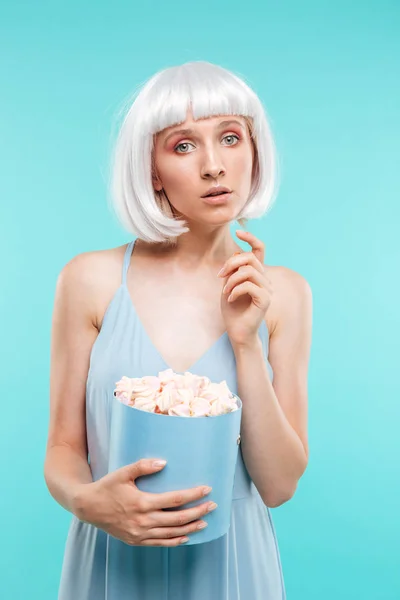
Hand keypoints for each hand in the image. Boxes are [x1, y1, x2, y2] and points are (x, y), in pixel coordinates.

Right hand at [73, 459, 216, 546]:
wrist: (88, 507)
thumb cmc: (107, 487)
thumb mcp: (123, 472)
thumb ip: (143, 466)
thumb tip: (164, 463)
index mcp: (142, 502)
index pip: (175, 499)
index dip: (193, 495)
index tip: (207, 489)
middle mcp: (143, 520)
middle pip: (178, 518)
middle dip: (198, 512)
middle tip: (213, 506)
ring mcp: (140, 533)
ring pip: (171, 533)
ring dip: (190, 528)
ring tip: (205, 522)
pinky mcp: (136, 540)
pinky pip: (160, 543)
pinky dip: (175, 541)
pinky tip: (186, 537)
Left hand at [218, 229, 272, 345]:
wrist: (237, 332)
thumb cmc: (232, 311)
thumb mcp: (228, 285)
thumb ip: (232, 271)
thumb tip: (235, 254)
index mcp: (257, 274)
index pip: (259, 250)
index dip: (251, 238)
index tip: (237, 231)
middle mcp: (264, 279)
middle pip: (249, 258)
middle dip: (231, 263)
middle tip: (220, 275)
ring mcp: (267, 289)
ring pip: (248, 271)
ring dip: (231, 280)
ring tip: (225, 291)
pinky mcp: (265, 299)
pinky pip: (248, 285)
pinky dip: (235, 290)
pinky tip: (229, 299)